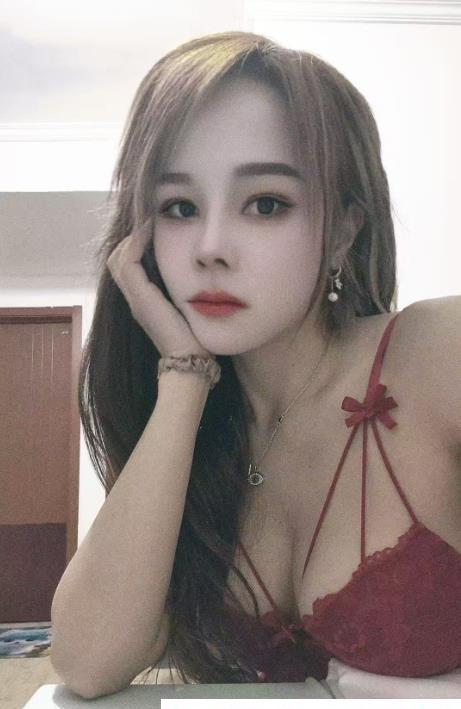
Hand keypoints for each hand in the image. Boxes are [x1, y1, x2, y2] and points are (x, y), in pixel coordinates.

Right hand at [107, 218, 214, 359]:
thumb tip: (203, 275)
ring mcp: (135, 299)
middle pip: (118, 259)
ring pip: (118, 258)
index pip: (128, 266)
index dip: (136, 245)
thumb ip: (188, 294)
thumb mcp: (190, 310)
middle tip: (148, 221)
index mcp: (144, 302)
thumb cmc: (195, 340)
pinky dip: (136, 244)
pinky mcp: (140, 299)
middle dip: (131, 238)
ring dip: (132, 237)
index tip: (154, 227)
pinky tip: (151, 232)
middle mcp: (135, 300)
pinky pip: (128, 262)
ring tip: (148, 222)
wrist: (189, 361)